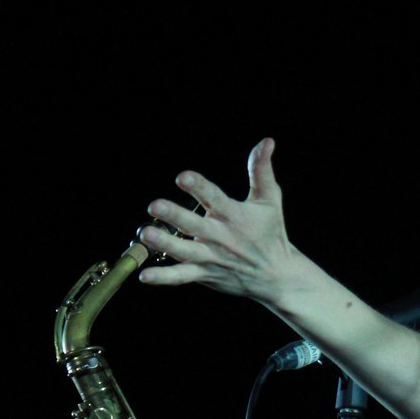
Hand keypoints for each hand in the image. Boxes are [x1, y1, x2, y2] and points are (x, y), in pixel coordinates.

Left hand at [139, 139, 290, 304]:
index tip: (183, 177)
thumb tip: (266, 141)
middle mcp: (221, 237)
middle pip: (194, 225)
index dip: (199, 187)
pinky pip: (182, 276)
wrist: (275, 276)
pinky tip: (144, 275)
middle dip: (174, 216)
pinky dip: (164, 277)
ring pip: (185, 251)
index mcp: (234, 216)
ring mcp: (211, 257)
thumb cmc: (270, 232)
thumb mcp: (270, 199)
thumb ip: (261, 169)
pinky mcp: (205, 273)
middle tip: (154, 206)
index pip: (214, 198)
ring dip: (165, 244)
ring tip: (146, 234)